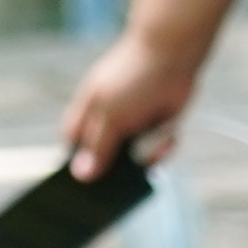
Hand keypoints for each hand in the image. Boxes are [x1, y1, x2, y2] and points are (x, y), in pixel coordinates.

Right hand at [63, 23, 203, 180]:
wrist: (173, 56)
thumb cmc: (133, 77)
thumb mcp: (110, 115)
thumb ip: (97, 146)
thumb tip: (81, 176)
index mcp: (88, 114)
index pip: (74, 146)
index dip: (75, 165)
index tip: (76, 190)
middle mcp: (109, 122)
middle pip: (104, 158)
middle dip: (112, 171)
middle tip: (115, 191)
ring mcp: (134, 126)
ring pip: (133, 160)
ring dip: (142, 160)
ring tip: (149, 153)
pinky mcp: (158, 128)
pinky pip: (156, 152)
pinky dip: (162, 148)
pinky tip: (166, 138)